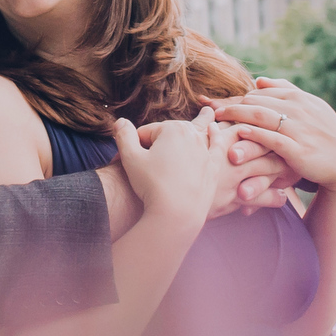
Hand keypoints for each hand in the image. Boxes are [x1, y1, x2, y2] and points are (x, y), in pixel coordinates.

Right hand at [110, 108, 235, 228]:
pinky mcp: (213, 167)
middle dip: (157, 143)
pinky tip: (213, 130)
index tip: (130, 160)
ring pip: (191, 139)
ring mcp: (205, 152)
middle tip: (147, 161)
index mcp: (172, 128)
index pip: (147, 132)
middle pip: (168, 135)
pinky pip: (215, 148)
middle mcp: (193, 136)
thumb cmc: (151, 185)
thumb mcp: (130, 158)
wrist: (176, 214)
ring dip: (186, 135)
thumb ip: (124, 136)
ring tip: (184, 128)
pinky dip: (215, 137)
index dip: (135, 145)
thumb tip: (120, 121)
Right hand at [138, 121, 294, 214]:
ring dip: (274, 159)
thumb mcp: (131, 156)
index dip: (212, 116)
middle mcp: (215, 149)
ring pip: (258, 160)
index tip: (218, 112)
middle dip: (255, 129)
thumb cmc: (148, 185)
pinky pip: (260, 194)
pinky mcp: (235, 195)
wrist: (167, 213)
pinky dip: (272, 196)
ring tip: (288, 158)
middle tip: (269, 125)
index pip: (203, 122)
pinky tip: (284, 197)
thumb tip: (115, 121)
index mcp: (191, 134)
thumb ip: (125, 136)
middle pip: (240, 134)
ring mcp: (229, 172)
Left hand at [206, 78, 335, 193]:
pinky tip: (239, 131)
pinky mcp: (299, 149)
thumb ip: (285, 92)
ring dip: (237, 115)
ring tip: (217, 117)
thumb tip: (259, 79)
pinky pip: (273, 138)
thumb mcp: (309, 108)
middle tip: (209, 109)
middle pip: (257, 101)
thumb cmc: (324, 136)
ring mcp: (299, 128)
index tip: (214, 102)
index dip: (236, 97)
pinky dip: (256, 133)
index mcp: (298, 98)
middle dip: (232, 105)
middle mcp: (299, 109)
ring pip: (262, 116)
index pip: (261, 93)